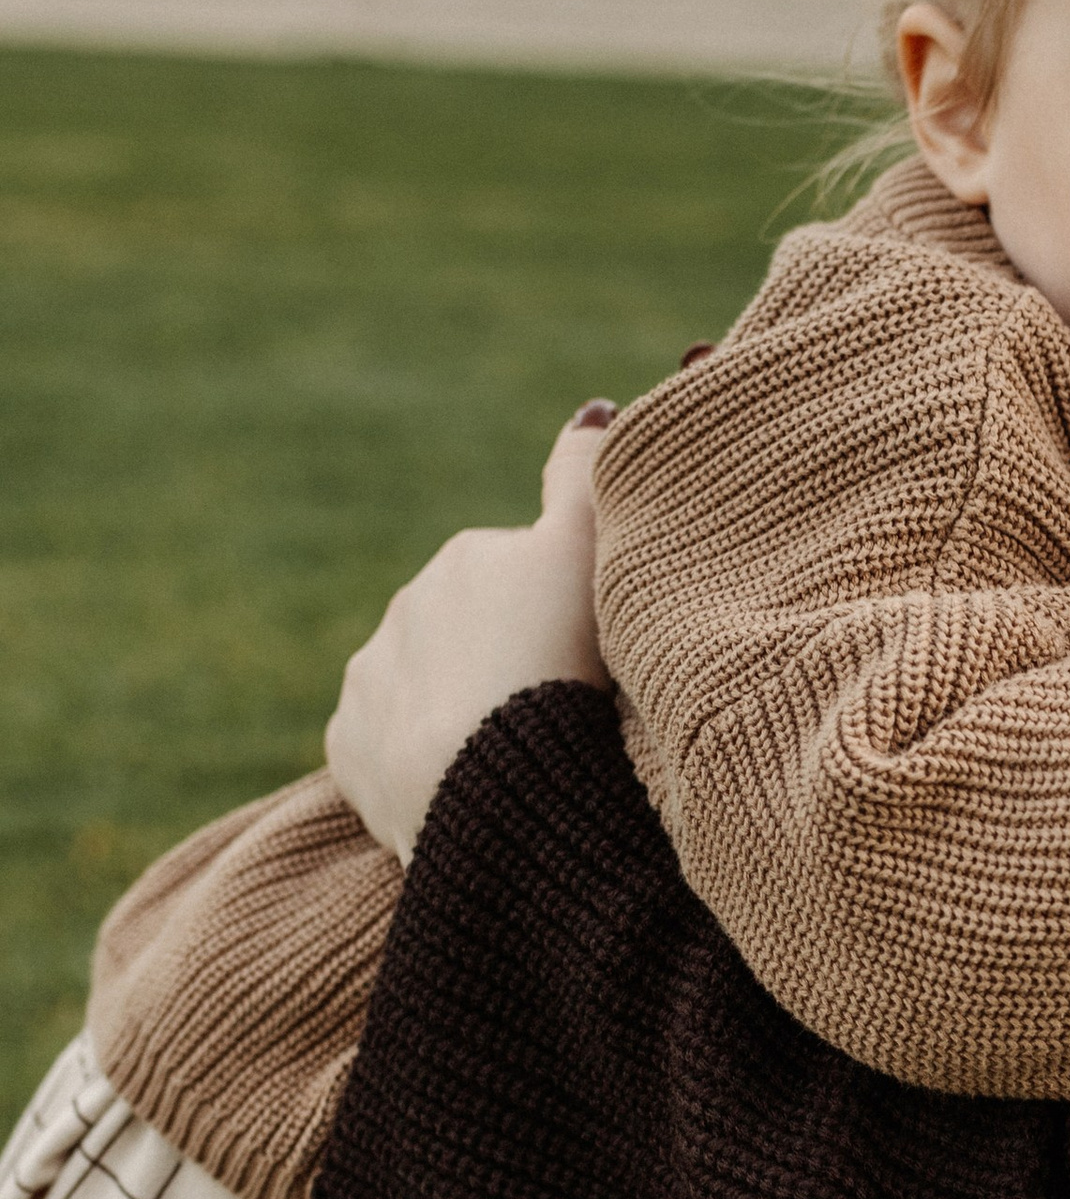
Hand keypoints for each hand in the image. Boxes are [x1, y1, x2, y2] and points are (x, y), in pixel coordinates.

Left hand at [326, 408, 613, 861]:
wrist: (491, 789)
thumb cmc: (556, 670)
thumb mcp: (587, 558)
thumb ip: (587, 479)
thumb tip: (592, 409)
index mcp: (467, 558)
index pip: (522, 577)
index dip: (559, 614)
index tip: (586, 657)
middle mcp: (406, 607)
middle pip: (470, 632)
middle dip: (503, 661)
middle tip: (555, 710)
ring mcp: (372, 679)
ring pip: (424, 688)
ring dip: (460, 712)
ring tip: (511, 756)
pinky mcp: (350, 748)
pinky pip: (386, 749)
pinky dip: (418, 764)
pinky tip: (463, 785)